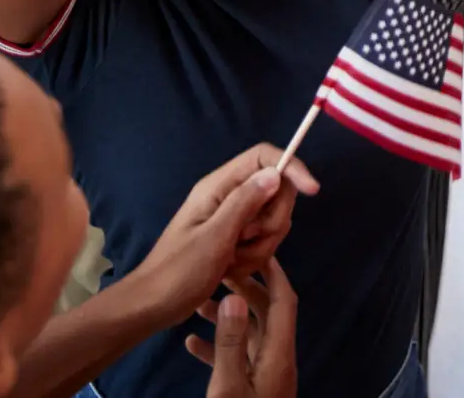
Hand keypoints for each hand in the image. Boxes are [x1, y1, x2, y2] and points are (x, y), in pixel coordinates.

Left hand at [138, 145, 319, 323]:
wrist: (151, 307)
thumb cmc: (177, 272)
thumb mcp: (213, 238)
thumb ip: (245, 203)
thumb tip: (275, 173)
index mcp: (218, 187)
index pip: (264, 157)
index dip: (291, 167)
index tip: (312, 190)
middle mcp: (228, 197)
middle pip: (276, 191)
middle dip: (271, 221)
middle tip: (246, 241)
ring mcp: (232, 219)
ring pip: (272, 220)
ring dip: (260, 246)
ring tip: (232, 262)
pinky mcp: (234, 240)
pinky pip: (263, 241)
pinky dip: (253, 258)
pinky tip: (231, 271)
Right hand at [191, 260, 297, 397]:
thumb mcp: (229, 386)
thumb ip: (231, 344)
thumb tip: (233, 298)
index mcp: (279, 353)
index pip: (284, 301)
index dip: (273, 273)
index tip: (255, 251)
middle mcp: (276, 358)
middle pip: (266, 313)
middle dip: (245, 289)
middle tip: (220, 272)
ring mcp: (265, 373)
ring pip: (248, 334)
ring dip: (226, 317)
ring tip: (199, 302)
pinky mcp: (251, 387)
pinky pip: (236, 359)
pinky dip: (217, 347)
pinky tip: (191, 341)